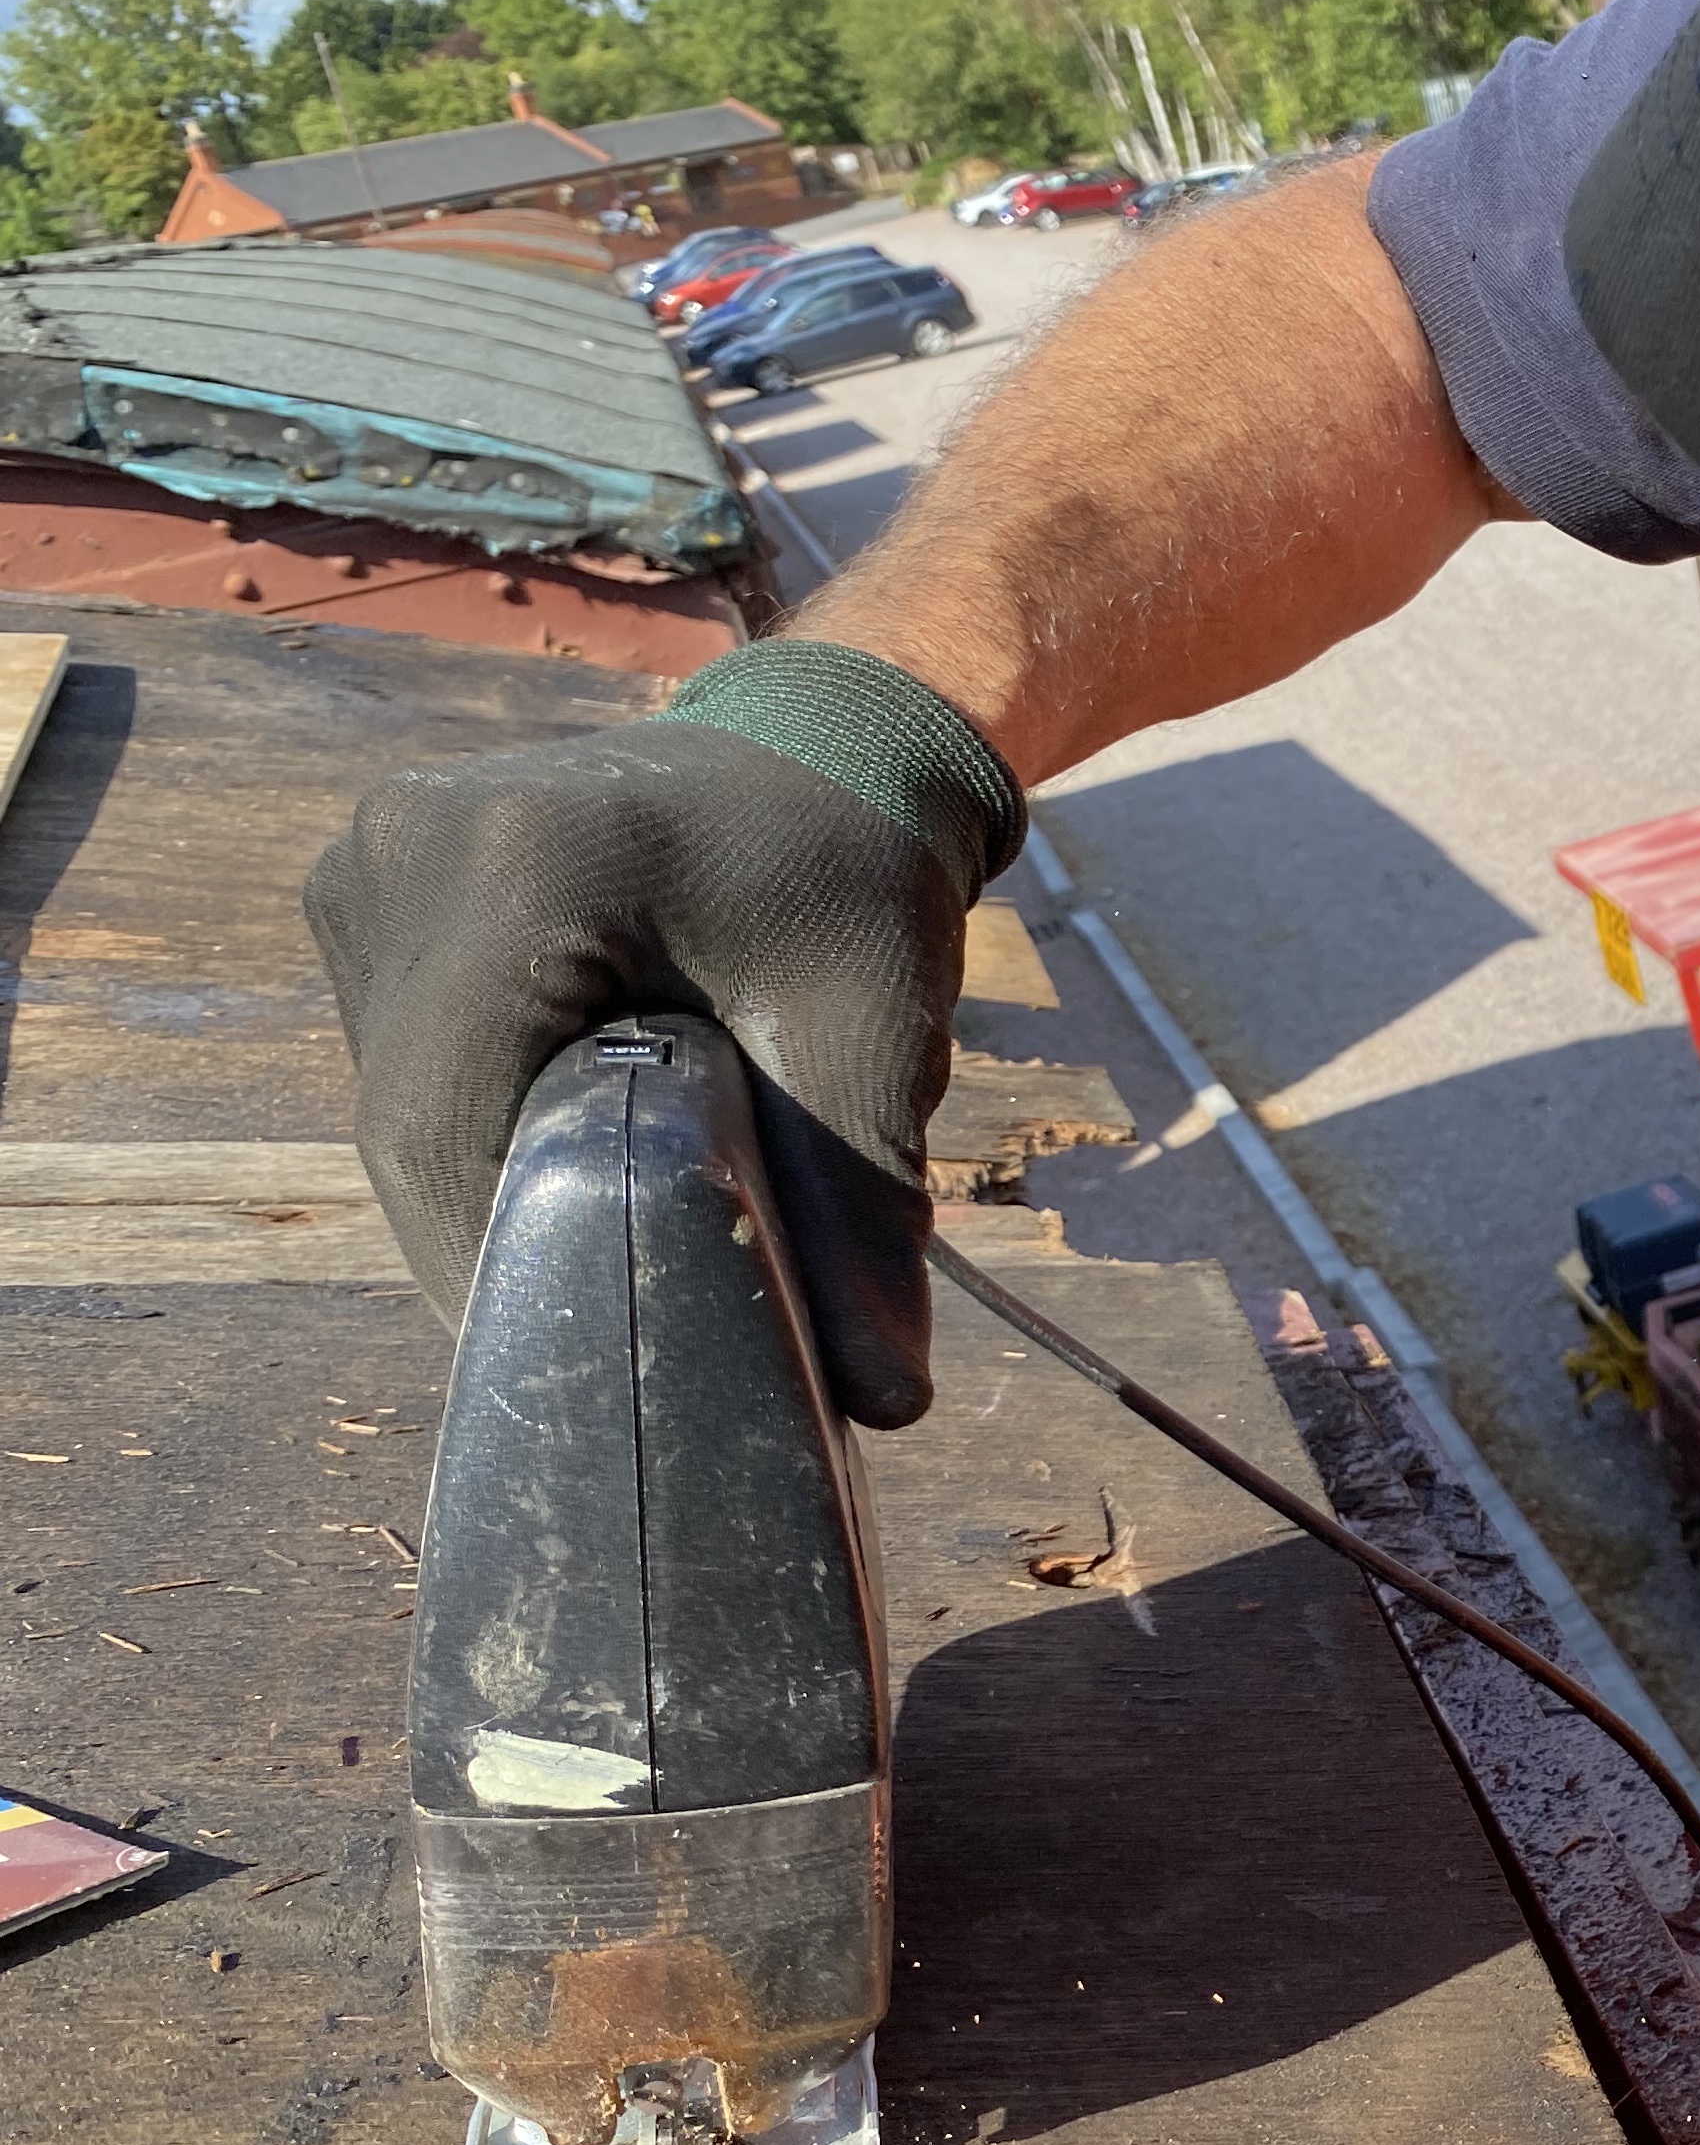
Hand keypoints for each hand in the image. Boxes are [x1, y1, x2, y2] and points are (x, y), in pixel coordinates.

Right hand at [305, 653, 1019, 1425]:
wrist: (826, 740)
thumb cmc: (856, 874)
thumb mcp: (876, 1039)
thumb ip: (866, 1214)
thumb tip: (883, 1404)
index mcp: (514, 868)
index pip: (443, 1130)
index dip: (492, 1265)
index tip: (576, 1359)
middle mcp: (403, 851)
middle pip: (402, 1123)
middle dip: (488, 1244)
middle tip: (587, 1340)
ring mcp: (370, 860)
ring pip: (390, 1096)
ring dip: (474, 1186)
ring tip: (580, 1257)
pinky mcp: (370, 882)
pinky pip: (398, 1050)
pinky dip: (470, 1124)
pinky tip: (552, 1165)